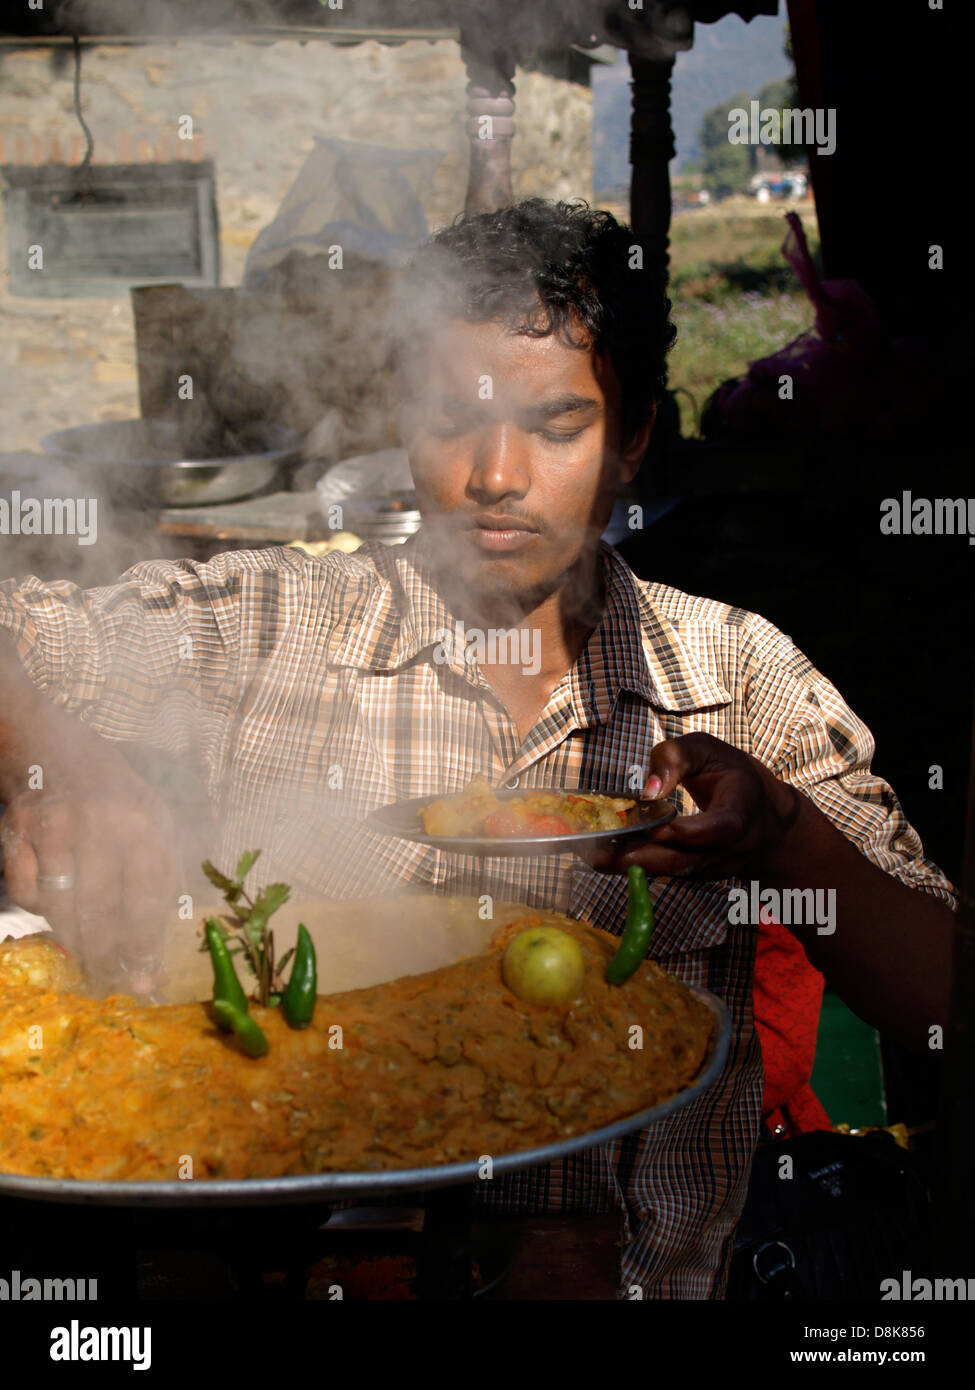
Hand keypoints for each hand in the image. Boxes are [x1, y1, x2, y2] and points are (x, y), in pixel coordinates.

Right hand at [0, 747, 179, 993]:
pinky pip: (25, 893)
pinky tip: (54, 906)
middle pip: (101, 912)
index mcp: (145, 824)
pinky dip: (39, 909)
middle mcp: (100, 824)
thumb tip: (154, 955)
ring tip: (85, 952)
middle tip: (109, 977)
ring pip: (60, 908)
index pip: (146, 900)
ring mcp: (54, 827)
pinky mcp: (16, 831)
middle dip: (107, 956)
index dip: (144, 946)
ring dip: (73, 939)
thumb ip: (162, 883)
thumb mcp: (156, 825)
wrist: (56, 750)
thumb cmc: (119, 800)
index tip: (145, 978)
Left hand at [585, 732, 801, 878]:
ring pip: (667, 873)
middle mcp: (726, 851)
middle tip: (595, 850)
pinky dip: (632, 864)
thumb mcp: (711, 751)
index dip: (685, 830)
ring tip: (589, 852)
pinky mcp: (693, 876)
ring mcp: (709, 869)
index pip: (717, 830)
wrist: (768, 825)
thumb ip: (677, 757)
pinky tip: (601, 853)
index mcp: (740, 814)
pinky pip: (661, 873)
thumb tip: (647, 788)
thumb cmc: (735, 778)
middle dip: (638, 857)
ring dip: (626, 864)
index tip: (654, 819)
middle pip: (682, 862)